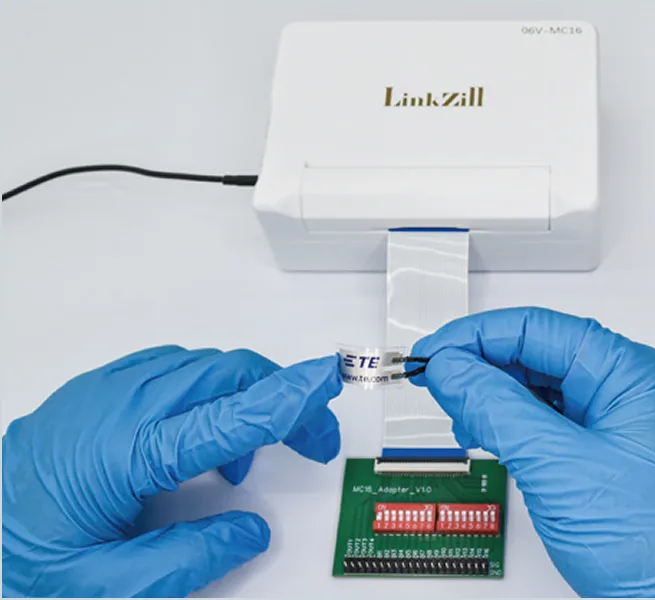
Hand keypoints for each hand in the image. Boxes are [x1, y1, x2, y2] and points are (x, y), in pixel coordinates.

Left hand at [2, 346, 341, 596]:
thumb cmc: (25, 558)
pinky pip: (173, 368)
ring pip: (204, 367)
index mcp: (125, 454)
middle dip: (281, 401)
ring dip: (244, 398)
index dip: (285, 397)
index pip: (227, 415)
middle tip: (312, 444)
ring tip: (241, 463)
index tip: (326, 378)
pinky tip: (201, 436)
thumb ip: (187, 561)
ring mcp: (107, 388)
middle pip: (227, 375)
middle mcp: (119, 406)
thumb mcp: (106, 588)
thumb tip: (249, 532)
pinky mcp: (100, 386)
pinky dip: (207, 392)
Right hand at [410, 307, 654, 597]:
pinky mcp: (598, 455)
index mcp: (629, 373)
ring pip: (536, 389)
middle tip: (436, 382)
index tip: (436, 351)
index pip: (539, 330)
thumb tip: (453, 369)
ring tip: (457, 412)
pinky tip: (484, 431)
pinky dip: (507, 425)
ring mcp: (611, 424)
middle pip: (536, 355)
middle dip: (481, 367)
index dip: (479, 336)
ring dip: (491, 397)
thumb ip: (498, 409)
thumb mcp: (559, 466)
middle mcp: (623, 391)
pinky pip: (543, 422)